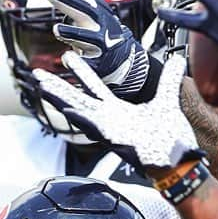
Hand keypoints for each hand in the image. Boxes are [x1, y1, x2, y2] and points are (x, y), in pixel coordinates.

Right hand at [33, 52, 199, 169]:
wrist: (179, 161)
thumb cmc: (170, 139)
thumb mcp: (168, 102)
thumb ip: (168, 81)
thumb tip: (177, 61)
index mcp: (119, 111)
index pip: (95, 88)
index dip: (82, 72)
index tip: (67, 56)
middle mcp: (110, 121)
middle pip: (79, 100)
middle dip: (58, 87)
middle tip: (38, 73)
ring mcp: (111, 132)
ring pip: (80, 114)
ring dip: (62, 101)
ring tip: (43, 87)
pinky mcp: (117, 142)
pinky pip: (96, 130)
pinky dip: (84, 120)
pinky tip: (70, 110)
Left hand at [37, 0, 154, 97]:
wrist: (123, 59)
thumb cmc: (99, 32)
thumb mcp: (90, 12)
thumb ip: (71, 1)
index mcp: (95, 7)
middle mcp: (99, 22)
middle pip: (83, 9)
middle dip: (65, 0)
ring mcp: (100, 42)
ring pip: (86, 36)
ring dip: (72, 33)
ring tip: (57, 30)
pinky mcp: (98, 60)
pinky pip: (84, 61)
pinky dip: (74, 60)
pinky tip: (66, 59)